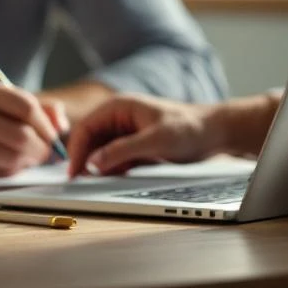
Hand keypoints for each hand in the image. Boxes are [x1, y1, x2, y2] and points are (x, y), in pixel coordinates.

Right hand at [0, 77, 67, 178]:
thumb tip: (61, 126)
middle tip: (46, 151)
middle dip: (42, 148)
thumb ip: (37, 106)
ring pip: (13, 159)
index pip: (26, 106)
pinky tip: (10, 162)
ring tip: (28, 156)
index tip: (54, 133)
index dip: (46, 124)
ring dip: (29, 161)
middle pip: (21, 137)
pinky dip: (13, 171)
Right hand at [66, 96, 220, 176]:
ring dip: (96, 165)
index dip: (76, 150)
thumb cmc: (188, 128)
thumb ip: (122, 150)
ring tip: (93, 181)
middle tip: (79, 180)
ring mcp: (125, 132)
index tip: (74, 171)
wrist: (213, 133)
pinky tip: (110, 178)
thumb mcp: (155, 141)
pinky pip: (114, 158)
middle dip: (84, 159)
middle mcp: (118, 118)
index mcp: (118, 107)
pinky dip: (109, 168)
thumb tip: (95, 162)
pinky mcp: (134, 145)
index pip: (86, 127)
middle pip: (90, 139)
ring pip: (100, 150)